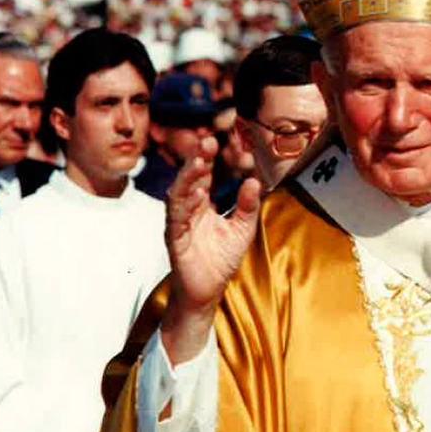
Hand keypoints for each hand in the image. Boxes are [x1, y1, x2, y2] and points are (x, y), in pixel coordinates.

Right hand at [161, 136, 261, 363]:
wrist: (207, 292)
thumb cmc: (220, 260)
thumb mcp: (242, 229)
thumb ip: (248, 206)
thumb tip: (255, 181)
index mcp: (203, 204)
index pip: (206, 175)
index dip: (211, 158)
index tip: (221, 140)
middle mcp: (188, 210)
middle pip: (190, 179)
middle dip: (198, 159)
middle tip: (208, 141)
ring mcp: (179, 223)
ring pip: (179, 194)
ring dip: (188, 176)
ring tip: (199, 160)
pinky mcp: (175, 239)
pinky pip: (176, 218)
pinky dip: (183, 204)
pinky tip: (192, 192)